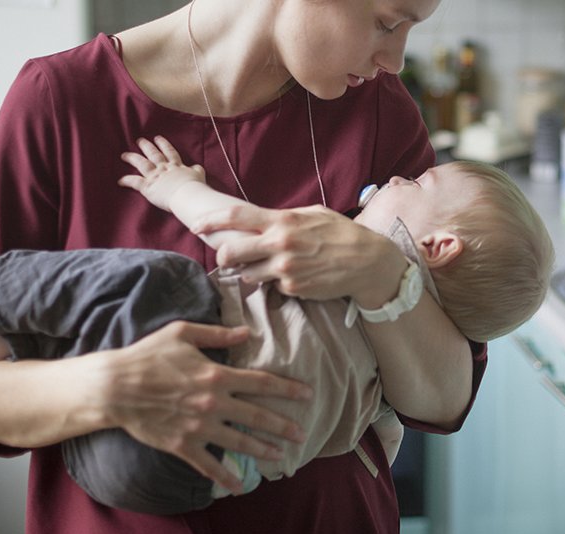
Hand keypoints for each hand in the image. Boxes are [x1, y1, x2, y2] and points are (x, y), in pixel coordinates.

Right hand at [98, 320, 311, 494]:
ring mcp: (199, 427)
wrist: (114, 388)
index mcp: (217, 375)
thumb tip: (246, 332)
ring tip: (280, 455)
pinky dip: (226, 478)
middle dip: (283, 425)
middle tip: (302, 434)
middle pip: (257, 416)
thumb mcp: (182, 333)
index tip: (307, 395)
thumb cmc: (147, 356)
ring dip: (263, 450)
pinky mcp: (183, 445)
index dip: (287, 389)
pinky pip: (209, 465)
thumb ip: (218, 334)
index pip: (262, 383)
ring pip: (239, 442)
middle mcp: (213, 403)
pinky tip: (240, 486)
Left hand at [118, 136, 205, 212]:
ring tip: (125, 155)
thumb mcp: (199, 175)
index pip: (169, 152)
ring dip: (132, 158)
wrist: (188, 195)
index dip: (163, 144)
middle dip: (146, 147)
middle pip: (153, 154)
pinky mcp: (148, 186)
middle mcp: (164, 168)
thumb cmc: (195, 187)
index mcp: (176, 166)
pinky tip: (120, 180)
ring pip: (141, 164)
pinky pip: (135, 182)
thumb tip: (196, 167)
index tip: (158, 138)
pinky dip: (127, 180)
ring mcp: (155, 176)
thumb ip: (196, 170)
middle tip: (139, 141)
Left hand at [192, 204, 406, 305]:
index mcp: (283, 221)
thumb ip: (283, 217)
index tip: (196, 226)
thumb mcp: (313, 214)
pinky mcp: (293, 289)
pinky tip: (298, 275)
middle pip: (231, 252)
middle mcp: (280, 244)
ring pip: (249, 274)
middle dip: (224, 256)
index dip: (210, 221)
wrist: (368, 263)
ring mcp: (285, 269)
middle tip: (228, 258)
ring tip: (275, 266)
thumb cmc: (342, 234)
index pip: (236, 216)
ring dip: (253, 272)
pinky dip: (279, 283)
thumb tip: (260, 220)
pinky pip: (274, 287)